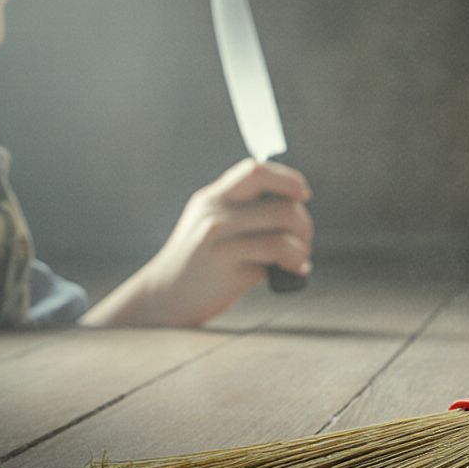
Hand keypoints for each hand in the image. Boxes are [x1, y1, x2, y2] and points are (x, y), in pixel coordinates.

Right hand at [80, 159, 313, 326]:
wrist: (165, 296)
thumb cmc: (199, 262)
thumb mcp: (210, 224)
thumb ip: (242, 209)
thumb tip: (292, 203)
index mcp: (213, 198)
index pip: (256, 171)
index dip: (288, 179)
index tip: (302, 194)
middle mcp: (215, 214)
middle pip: (282, 205)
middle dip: (304, 224)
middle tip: (302, 240)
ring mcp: (220, 239)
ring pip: (284, 229)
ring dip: (302, 245)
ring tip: (297, 257)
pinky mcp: (228, 266)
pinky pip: (277, 254)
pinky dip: (295, 263)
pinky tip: (293, 271)